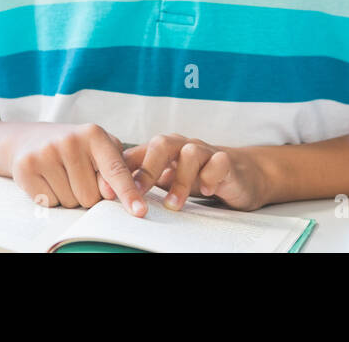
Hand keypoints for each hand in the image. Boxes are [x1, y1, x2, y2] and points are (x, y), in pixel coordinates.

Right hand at [7, 122, 147, 215]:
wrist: (29, 138)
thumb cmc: (73, 148)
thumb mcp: (98, 149)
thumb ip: (113, 169)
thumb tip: (110, 194)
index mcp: (94, 134)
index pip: (115, 170)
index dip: (128, 192)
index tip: (139, 211)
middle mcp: (70, 140)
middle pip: (91, 196)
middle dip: (87, 194)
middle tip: (76, 175)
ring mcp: (46, 153)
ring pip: (70, 202)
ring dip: (68, 197)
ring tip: (61, 175)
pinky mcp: (26, 167)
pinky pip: (49, 203)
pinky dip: (50, 198)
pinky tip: (46, 179)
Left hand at [102, 134, 269, 211]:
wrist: (241, 172)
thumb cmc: (198, 174)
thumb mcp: (167, 177)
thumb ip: (142, 178)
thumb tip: (107, 189)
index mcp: (164, 150)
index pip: (139, 152)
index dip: (123, 170)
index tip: (110, 193)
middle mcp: (183, 146)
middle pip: (161, 144)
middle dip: (147, 168)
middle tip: (138, 192)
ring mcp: (206, 151)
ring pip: (190, 153)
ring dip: (180, 180)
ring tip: (173, 204)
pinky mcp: (227, 161)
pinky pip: (219, 161)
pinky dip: (211, 176)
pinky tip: (207, 191)